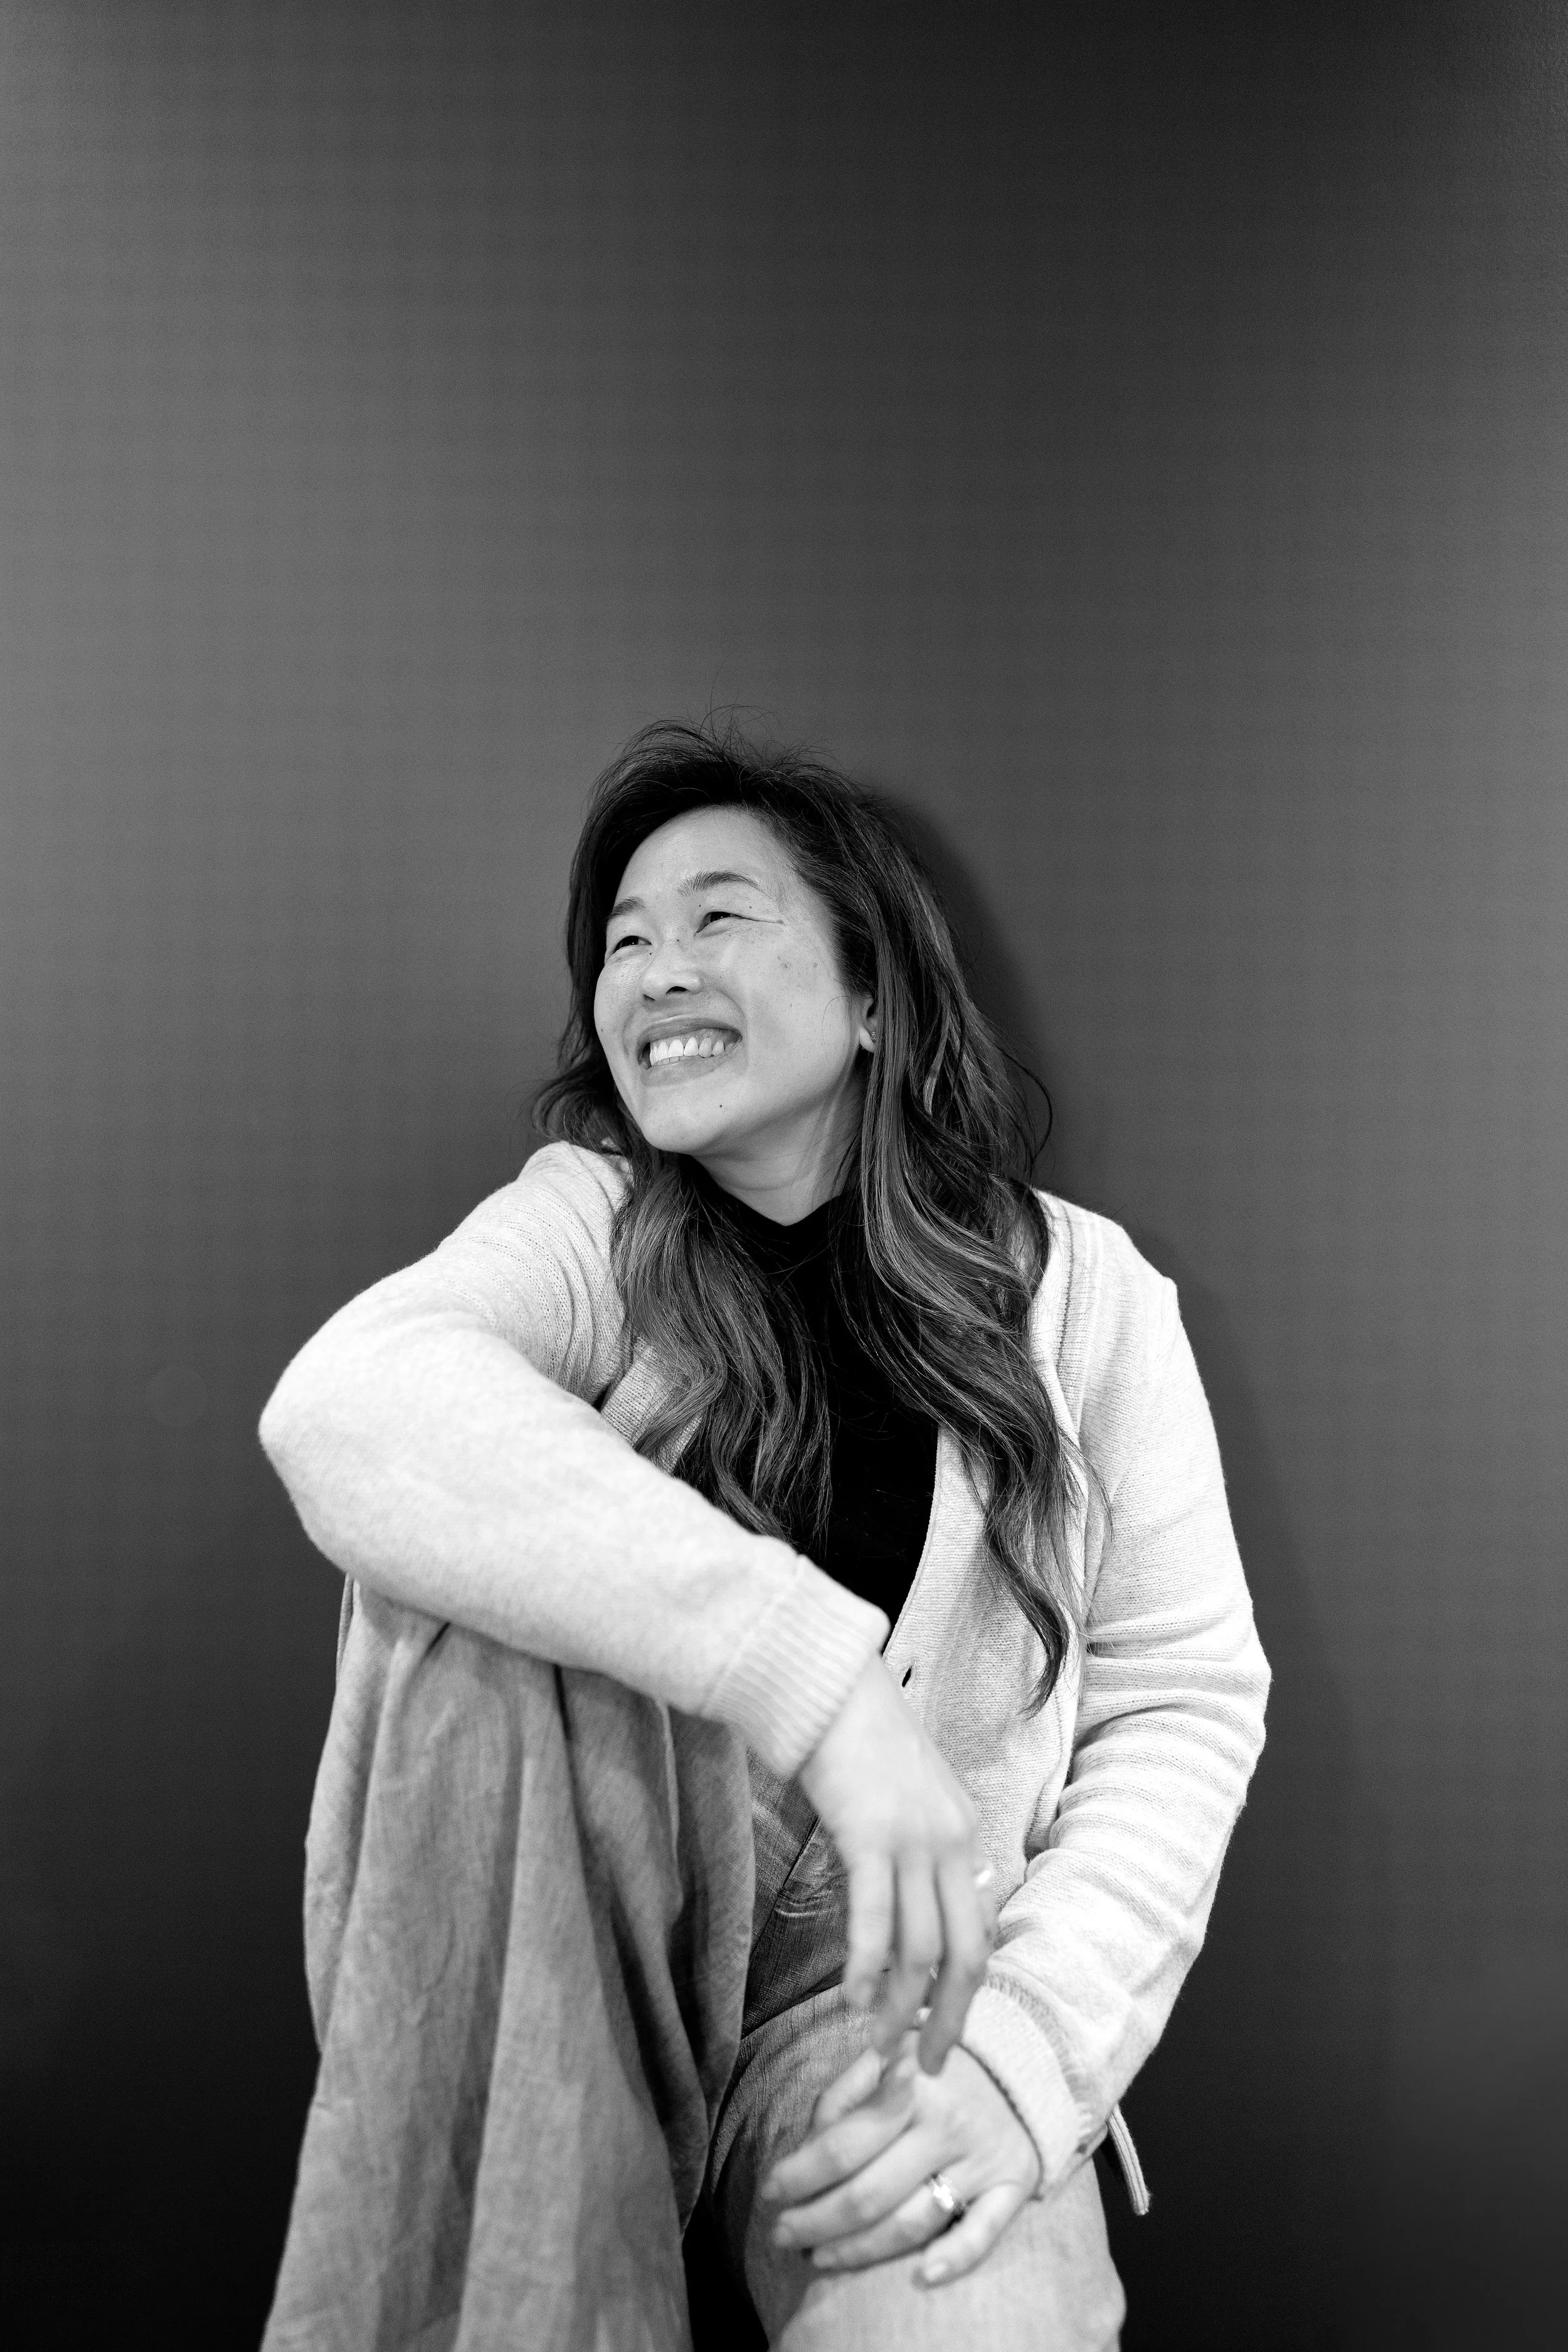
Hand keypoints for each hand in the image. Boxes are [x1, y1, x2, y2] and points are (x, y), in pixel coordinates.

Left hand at [761, 2033, 1041, 2287]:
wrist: (1019, 2063)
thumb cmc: (934, 2068)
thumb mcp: (886, 2055)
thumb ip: (844, 2094)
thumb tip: (806, 2148)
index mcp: (911, 2085)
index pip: (842, 2146)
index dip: (798, 2176)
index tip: (768, 2192)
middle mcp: (947, 2125)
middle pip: (870, 2193)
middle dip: (816, 2222)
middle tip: (781, 2236)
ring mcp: (982, 2160)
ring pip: (913, 2222)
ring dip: (859, 2250)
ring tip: (819, 2257)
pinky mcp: (1013, 2185)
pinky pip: (983, 2233)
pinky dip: (953, 2259)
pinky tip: (920, 2277)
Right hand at [797, 1656, 989, 2071]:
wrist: (829, 1688)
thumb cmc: (859, 1740)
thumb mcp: (909, 1797)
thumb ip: (919, 1850)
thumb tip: (907, 1910)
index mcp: (965, 1835)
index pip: (978, 1930)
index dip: (964, 1989)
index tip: (942, 2025)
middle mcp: (952, 1842)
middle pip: (966, 1954)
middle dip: (949, 2018)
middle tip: (929, 2065)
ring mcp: (915, 1841)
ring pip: (921, 1949)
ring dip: (900, 2007)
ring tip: (879, 2045)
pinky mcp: (871, 1838)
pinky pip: (875, 1922)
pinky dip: (865, 1969)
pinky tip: (850, 1999)